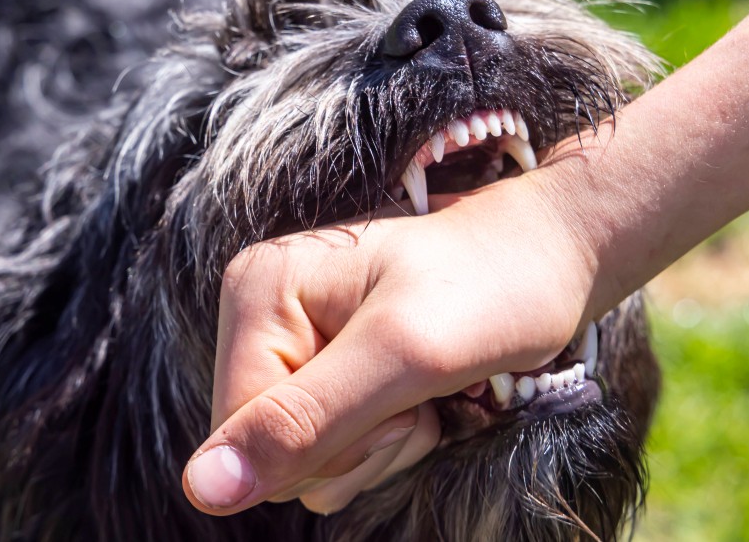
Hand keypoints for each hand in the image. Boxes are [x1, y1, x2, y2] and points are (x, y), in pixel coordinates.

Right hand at [181, 177, 597, 515]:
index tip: (396, 391)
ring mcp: (290, 341)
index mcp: (257, 292)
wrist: (549, 259)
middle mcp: (259, 313)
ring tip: (419, 388)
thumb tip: (199, 490)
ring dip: (376, 447)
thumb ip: (301, 423)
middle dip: (356, 445)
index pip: (242, 434)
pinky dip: (385, 441)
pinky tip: (417, 393)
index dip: (326, 443)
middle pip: (271, 454)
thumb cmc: (492, 289)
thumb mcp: (403, 358)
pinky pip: (330, 452)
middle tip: (413, 390)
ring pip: (303, 464)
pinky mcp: (321, 367)